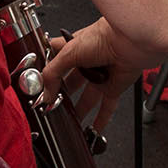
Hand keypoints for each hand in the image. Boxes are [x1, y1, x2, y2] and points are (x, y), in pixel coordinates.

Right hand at [40, 20, 141, 134]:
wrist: (130, 41)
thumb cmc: (104, 36)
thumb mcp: (69, 52)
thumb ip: (53, 72)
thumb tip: (45, 92)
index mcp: (73, 48)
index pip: (54, 58)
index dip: (45, 70)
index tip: (36, 85)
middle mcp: (86, 62)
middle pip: (69, 82)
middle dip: (60, 95)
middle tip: (50, 107)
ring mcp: (99, 76)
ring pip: (86, 98)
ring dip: (77, 111)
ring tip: (65, 122)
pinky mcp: (113, 87)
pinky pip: (106, 108)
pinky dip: (100, 121)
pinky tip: (93, 130)